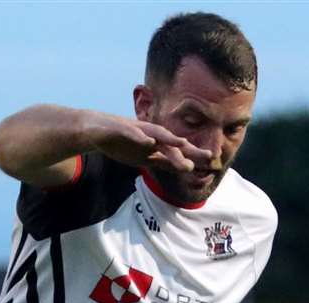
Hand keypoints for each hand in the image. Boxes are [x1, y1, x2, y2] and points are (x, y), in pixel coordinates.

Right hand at [86, 113, 211, 172]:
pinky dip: (141, 137)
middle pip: (172, 142)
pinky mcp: (121, 129)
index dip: (194, 156)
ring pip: (155, 136)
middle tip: (207, 155)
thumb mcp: (145, 158)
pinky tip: (149, 141)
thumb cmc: (122, 144)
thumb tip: (185, 168)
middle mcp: (150, 135)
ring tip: (183, 145)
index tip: (212, 161)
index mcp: (156, 144)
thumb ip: (163, 162)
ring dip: (169, 140)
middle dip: (189, 149)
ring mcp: (137, 130)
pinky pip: (132, 133)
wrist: (96, 131)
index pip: (178, 151)